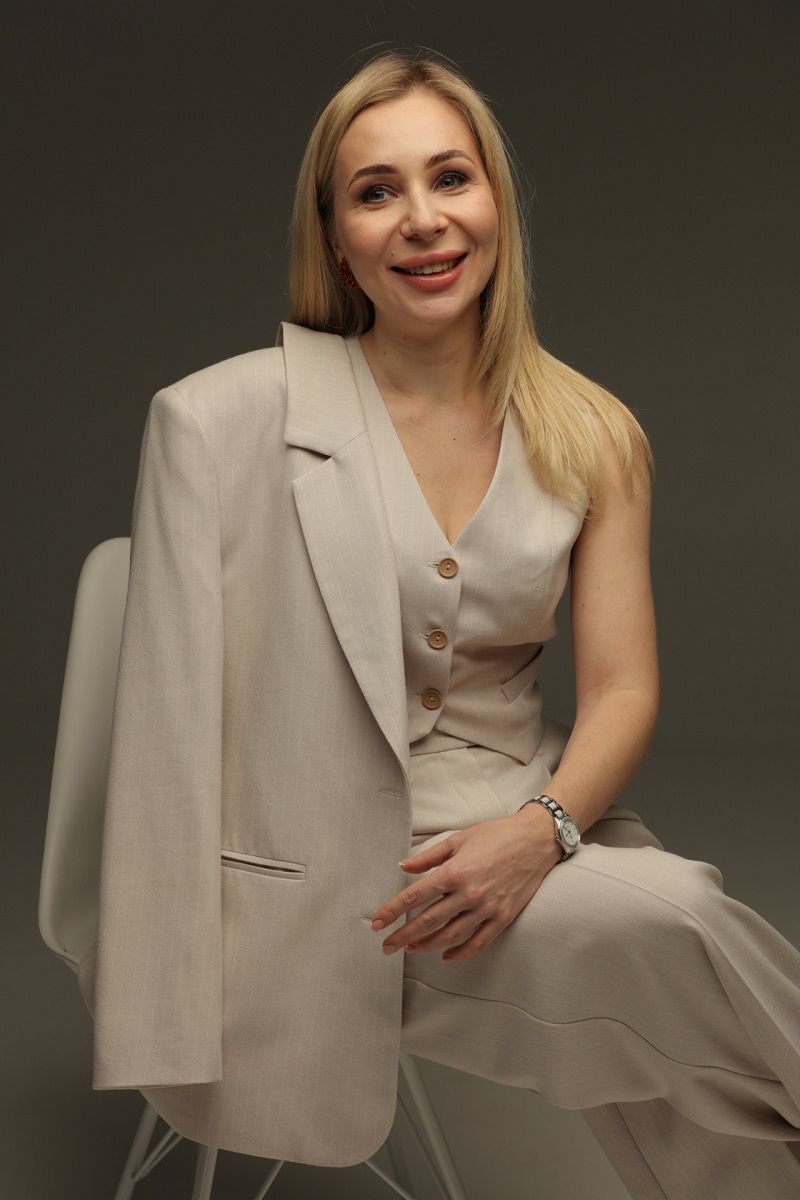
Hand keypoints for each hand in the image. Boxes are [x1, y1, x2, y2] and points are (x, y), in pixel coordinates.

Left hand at [369, 806, 562, 962]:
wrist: (536, 840)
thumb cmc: (496, 835)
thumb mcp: (458, 839)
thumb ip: (429, 857)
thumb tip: (403, 867)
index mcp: (454, 872)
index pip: (415, 896)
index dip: (392, 911)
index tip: (377, 923)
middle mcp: (468, 894)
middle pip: (428, 921)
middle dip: (403, 935)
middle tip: (386, 946)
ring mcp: (487, 908)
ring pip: (450, 935)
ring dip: (427, 945)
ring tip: (411, 948)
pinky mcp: (503, 917)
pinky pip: (478, 942)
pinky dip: (460, 952)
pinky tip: (446, 956)